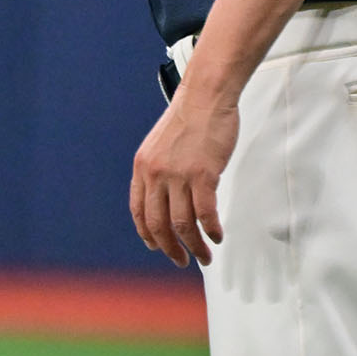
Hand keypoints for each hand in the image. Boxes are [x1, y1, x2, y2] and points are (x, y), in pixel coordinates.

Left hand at [129, 84, 237, 267]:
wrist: (206, 95)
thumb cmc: (189, 117)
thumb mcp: (161, 144)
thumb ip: (159, 170)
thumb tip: (165, 197)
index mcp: (143, 166)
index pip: (139, 211)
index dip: (148, 234)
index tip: (158, 247)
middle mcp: (156, 173)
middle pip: (159, 224)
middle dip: (170, 249)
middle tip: (182, 260)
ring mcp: (179, 175)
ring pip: (183, 225)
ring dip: (194, 246)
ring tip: (204, 256)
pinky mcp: (203, 175)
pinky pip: (205, 214)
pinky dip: (211, 230)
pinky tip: (217, 236)